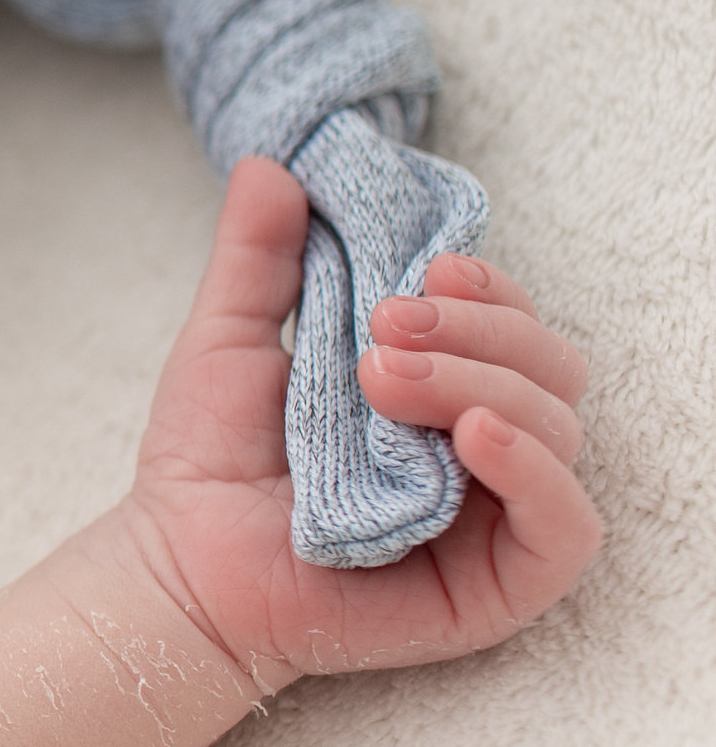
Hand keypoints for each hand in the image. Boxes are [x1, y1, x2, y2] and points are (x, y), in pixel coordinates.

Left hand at [125, 158, 600, 692]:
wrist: (181, 562)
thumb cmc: (207, 458)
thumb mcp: (227, 338)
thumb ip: (256, 256)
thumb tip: (268, 163)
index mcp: (432, 382)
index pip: (508, 319)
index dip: (486, 284)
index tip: (423, 267)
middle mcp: (473, 442)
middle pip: (546, 364)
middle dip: (478, 329)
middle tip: (383, 328)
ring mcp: (489, 512)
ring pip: (559, 428)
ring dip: (485, 381)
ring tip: (384, 379)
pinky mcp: (495, 583)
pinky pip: (566, 529)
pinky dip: (538, 472)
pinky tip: (474, 436)